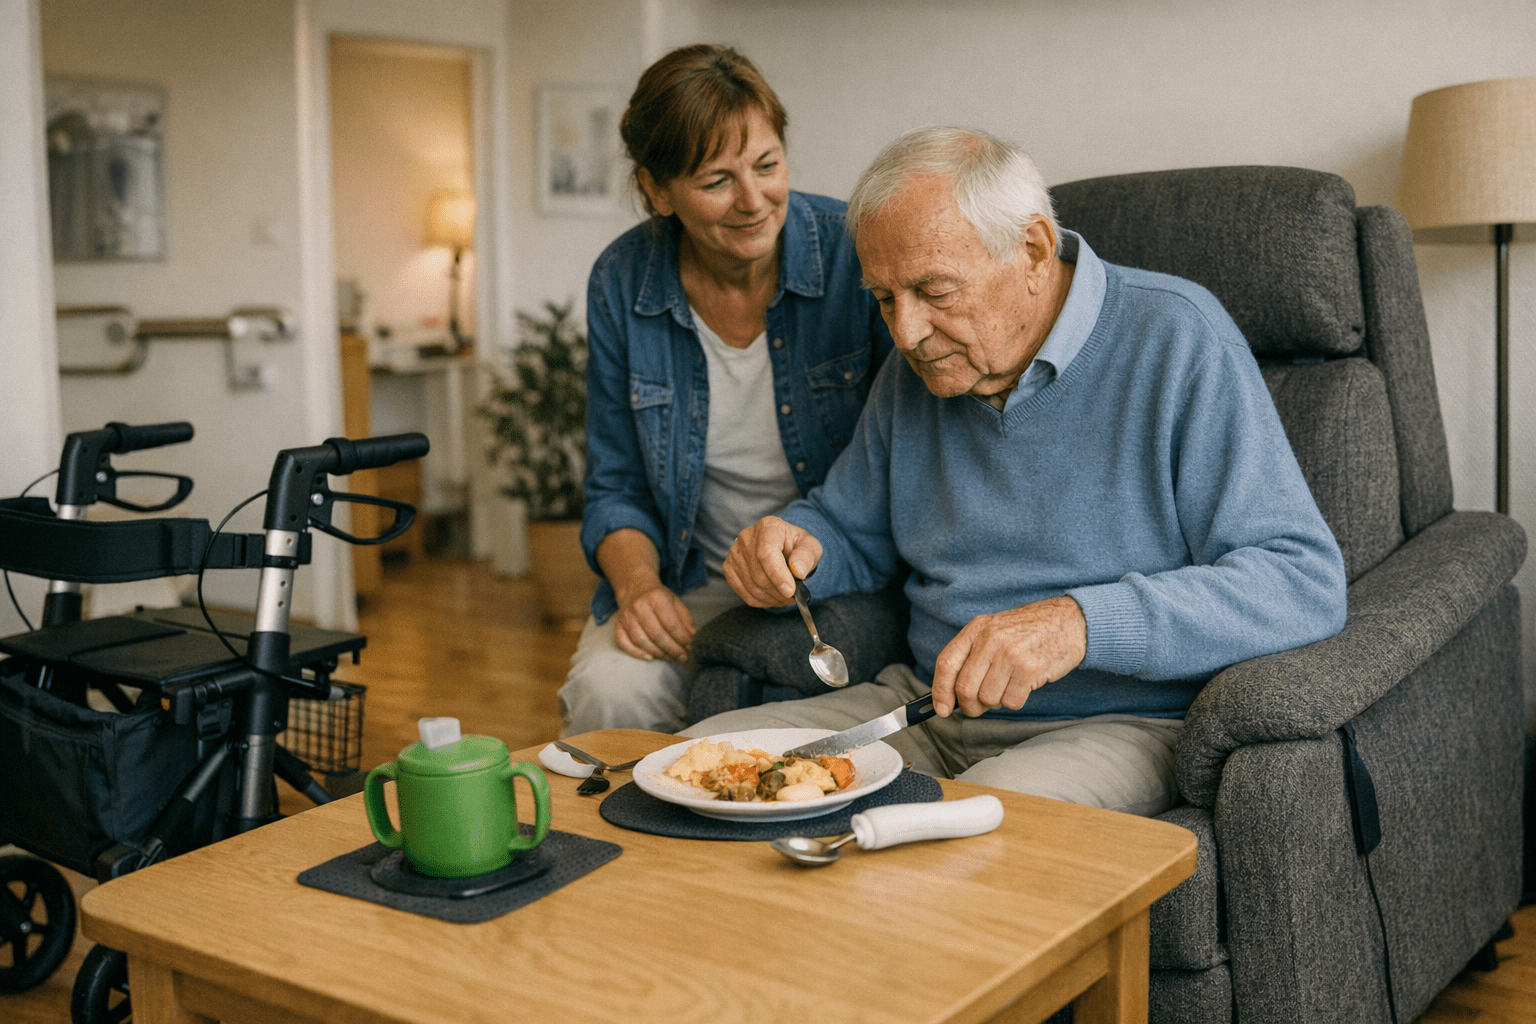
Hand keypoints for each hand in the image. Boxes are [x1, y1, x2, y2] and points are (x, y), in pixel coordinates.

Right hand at [612, 581, 695, 661]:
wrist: (636, 588)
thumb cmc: (658, 597)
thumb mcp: (675, 601)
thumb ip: (685, 619)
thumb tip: (691, 637)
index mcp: (656, 597)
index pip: (670, 623)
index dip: (681, 638)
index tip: (690, 646)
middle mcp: (639, 606)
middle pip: (656, 634)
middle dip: (672, 649)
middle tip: (683, 657)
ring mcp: (626, 616)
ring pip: (641, 641)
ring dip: (658, 653)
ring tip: (670, 657)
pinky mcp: (618, 625)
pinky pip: (623, 643)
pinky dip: (636, 653)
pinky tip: (650, 657)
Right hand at [723, 516, 822, 605]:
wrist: (782, 548)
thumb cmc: (796, 547)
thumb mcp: (811, 547)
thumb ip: (807, 556)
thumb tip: (798, 571)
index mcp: (769, 526)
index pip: (766, 553)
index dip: (778, 575)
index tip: (790, 590)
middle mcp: (747, 537)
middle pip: (758, 573)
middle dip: (778, 591)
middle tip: (792, 597)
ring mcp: (735, 553)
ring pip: (751, 585)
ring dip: (771, 597)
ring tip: (784, 597)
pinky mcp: (729, 568)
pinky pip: (743, 592)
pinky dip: (760, 600)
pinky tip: (772, 597)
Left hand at [930, 596, 1086, 717]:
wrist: (1070, 620)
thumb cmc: (1029, 630)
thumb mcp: (995, 630)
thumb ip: (972, 654)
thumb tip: (951, 693)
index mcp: (976, 629)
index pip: (946, 663)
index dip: (940, 691)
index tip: (942, 709)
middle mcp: (990, 640)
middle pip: (965, 688)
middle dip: (970, 706)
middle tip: (979, 707)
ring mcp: (1010, 654)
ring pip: (988, 699)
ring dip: (997, 701)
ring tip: (1009, 684)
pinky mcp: (1029, 669)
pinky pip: (1011, 702)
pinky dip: (1015, 701)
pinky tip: (1024, 685)